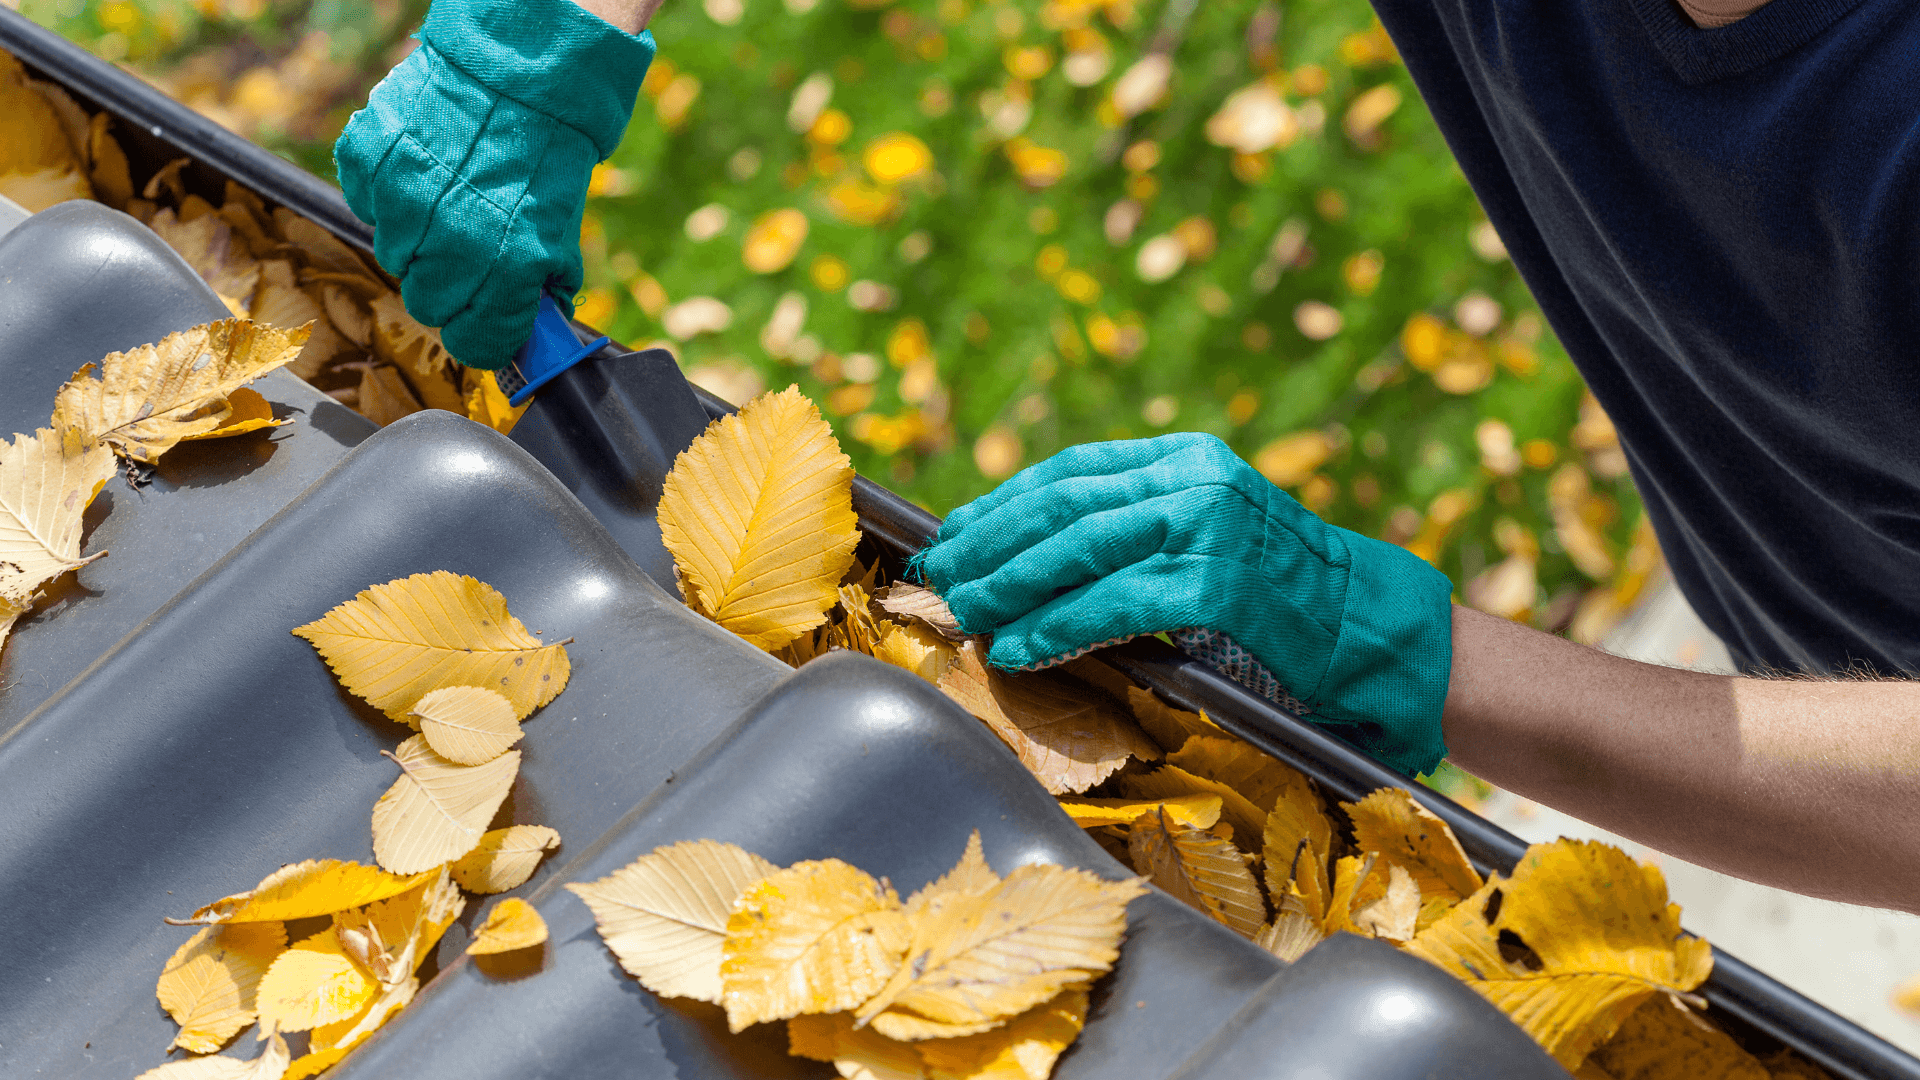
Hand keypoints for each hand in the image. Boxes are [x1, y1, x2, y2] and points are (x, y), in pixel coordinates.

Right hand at [334, 0, 655, 369]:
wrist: (518, 75)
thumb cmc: (544, 159)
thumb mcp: (559, 235)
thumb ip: (538, 291)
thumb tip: (532, 335)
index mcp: (504, 270)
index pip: (475, 344)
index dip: (482, 334)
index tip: (486, 322)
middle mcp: (448, 245)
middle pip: (428, 305)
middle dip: (450, 286)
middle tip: (470, 248)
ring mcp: (401, 203)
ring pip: (394, 256)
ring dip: (418, 239)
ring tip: (449, 198)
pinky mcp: (368, 164)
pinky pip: (367, 206)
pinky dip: (389, 195)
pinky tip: (423, 170)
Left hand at [915, 433, 1454, 774]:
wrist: (1376, 631)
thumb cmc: (1286, 597)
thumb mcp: (1212, 533)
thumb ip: (1140, 527)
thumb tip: (1036, 553)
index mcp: (1187, 457)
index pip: (1071, 470)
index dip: (1003, 503)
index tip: (955, 533)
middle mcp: (1194, 479)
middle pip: (1062, 505)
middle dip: (990, 544)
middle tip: (940, 576)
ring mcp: (1206, 528)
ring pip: (1077, 550)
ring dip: (1008, 586)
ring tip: (965, 612)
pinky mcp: (1215, 585)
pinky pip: (1111, 605)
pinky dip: (1055, 627)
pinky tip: (1019, 647)